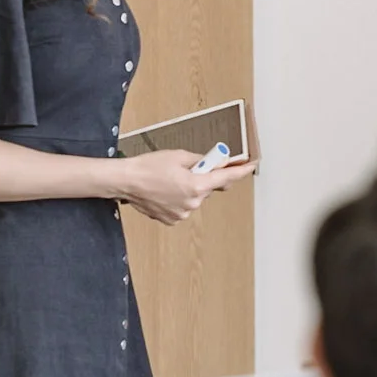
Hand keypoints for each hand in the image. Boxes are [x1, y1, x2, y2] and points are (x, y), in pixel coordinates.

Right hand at [117, 151, 257, 224]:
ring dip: (190, 188)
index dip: (240, 172)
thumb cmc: (149, 166)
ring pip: (195, 197)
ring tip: (170, 180)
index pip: (226, 179)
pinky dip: (179, 198)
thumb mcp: (179, 156)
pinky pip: (184, 206)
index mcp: (196, 186)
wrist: (126, 181)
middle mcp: (192, 203)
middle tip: (190, 167)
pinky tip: (165, 191)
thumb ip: (203, 160)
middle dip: (204, 177)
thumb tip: (219, 162)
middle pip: (209, 188)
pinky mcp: (172, 220)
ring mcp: (182, 214)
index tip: (251, 166)